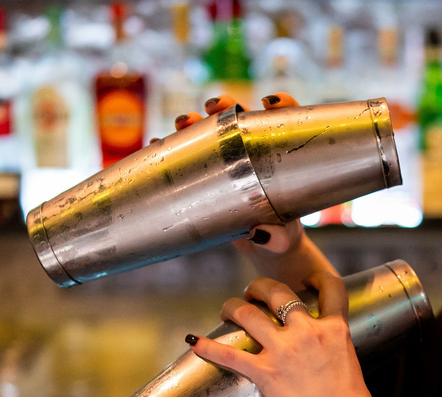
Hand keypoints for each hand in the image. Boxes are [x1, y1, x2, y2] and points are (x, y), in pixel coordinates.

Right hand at [169, 92, 336, 288]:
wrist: (264, 248)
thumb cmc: (282, 236)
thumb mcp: (284, 237)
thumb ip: (279, 237)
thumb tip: (261, 233)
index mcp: (280, 156)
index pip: (284, 120)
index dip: (280, 104)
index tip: (268, 103)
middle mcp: (252, 150)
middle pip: (239, 117)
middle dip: (224, 105)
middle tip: (212, 107)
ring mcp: (227, 161)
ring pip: (208, 132)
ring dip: (193, 121)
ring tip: (182, 122)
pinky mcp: (205, 175)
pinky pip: (185, 156)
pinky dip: (170, 148)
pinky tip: (157, 145)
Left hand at [187, 271, 397, 396]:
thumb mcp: (347, 359)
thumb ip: (331, 342)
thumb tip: (319, 340)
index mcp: (334, 329)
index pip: (330, 288)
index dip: (318, 277)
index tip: (307, 278)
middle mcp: (307, 333)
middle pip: (278, 292)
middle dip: (260, 287)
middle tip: (253, 292)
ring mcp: (284, 352)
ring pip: (248, 314)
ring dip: (233, 307)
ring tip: (229, 309)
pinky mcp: (265, 373)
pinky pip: (230, 355)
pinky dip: (208, 347)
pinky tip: (196, 341)